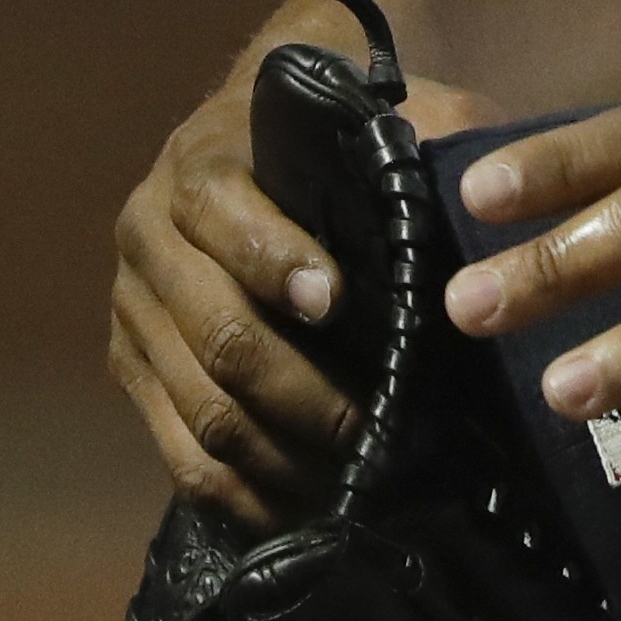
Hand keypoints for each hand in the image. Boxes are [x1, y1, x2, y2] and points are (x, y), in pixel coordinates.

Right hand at [110, 38, 500, 528]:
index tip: (335, 301)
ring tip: (359, 478)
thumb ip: (429, 133)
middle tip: (377, 426)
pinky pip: (182, 458)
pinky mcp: (133, 372)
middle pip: (219, 335)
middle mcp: (148, 237)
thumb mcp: (375, 114)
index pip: (221, 212)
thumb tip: (487, 190)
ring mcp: (133, 312)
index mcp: (199, 165)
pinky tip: (311, 506)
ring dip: (284, 457)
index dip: (275, 260)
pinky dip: (248, 495)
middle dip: (304, 392)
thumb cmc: (328, 135)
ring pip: (202, 411)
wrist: (245, 136)